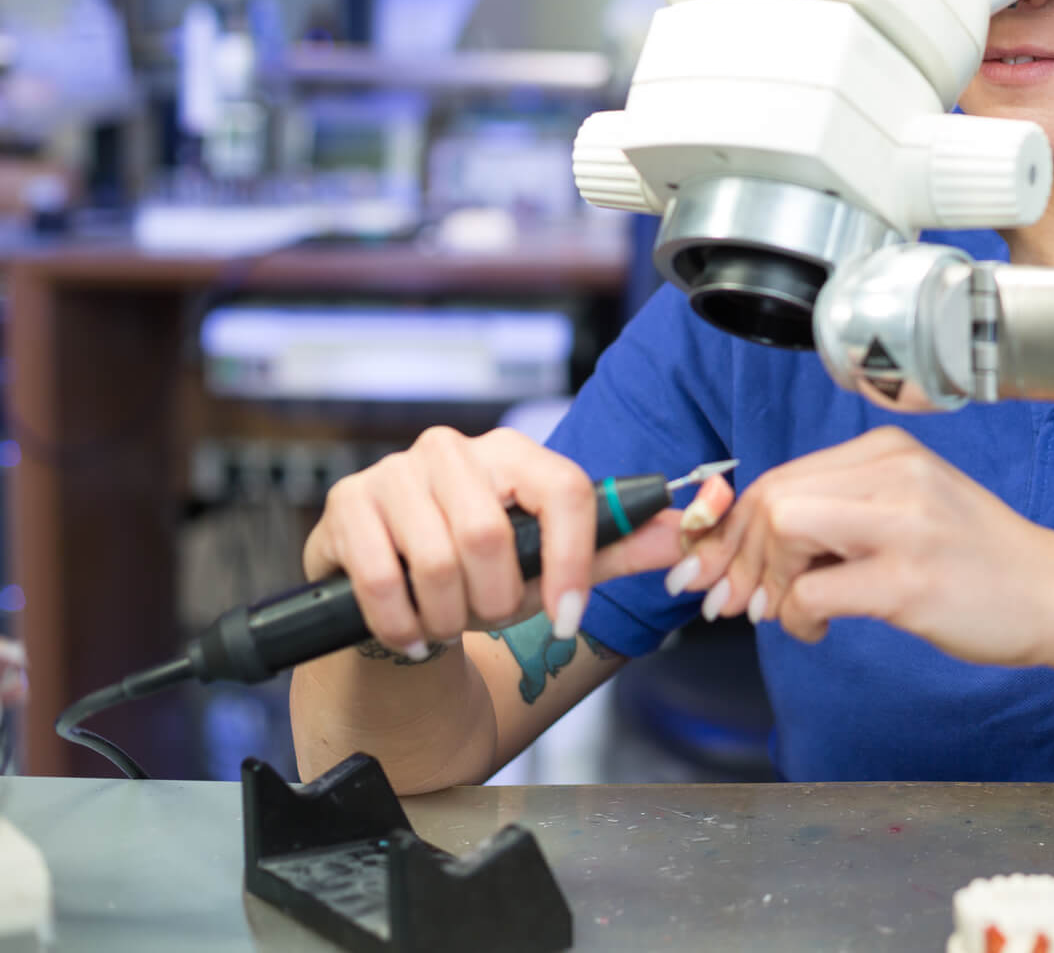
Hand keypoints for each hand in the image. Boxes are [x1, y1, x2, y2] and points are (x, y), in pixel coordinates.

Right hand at [303, 426, 724, 659]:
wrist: (392, 586)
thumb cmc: (482, 570)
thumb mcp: (552, 563)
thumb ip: (615, 549)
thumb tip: (680, 533)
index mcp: (514, 452)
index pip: (564, 492)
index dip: (572, 564)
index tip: (570, 618)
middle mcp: (453, 448)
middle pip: (492, 537)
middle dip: (496, 600)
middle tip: (488, 617)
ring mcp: (395, 472)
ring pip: (440, 561)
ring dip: (449, 616)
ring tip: (448, 621)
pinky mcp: (348, 505)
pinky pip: (383, 581)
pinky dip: (403, 625)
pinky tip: (412, 630)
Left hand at [668, 427, 1053, 665]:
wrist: (1052, 593)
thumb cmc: (973, 560)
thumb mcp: (906, 511)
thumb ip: (834, 515)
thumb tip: (738, 548)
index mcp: (888, 451)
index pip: (778, 476)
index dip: (729, 525)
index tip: (709, 565)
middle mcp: (895, 473)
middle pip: (771, 498)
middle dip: (733, 556)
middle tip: (728, 601)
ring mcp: (904, 524)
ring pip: (784, 529)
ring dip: (766, 582)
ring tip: (784, 613)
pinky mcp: (908, 580)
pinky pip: (811, 592)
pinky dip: (797, 618)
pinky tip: (819, 628)